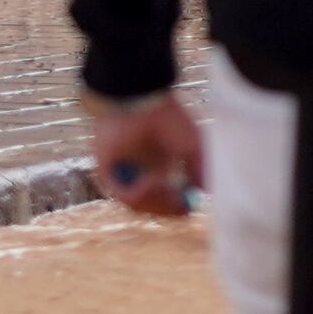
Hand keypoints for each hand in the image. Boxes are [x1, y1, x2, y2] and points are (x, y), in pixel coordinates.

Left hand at [88, 91, 202, 217]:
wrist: (142, 103)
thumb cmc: (167, 119)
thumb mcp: (193, 146)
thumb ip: (200, 169)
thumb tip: (205, 192)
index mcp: (157, 167)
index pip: (165, 200)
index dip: (177, 208)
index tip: (190, 210)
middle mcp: (138, 174)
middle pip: (151, 208)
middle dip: (168, 209)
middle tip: (181, 207)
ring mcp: (122, 175)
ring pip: (138, 205)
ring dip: (156, 201)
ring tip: (166, 185)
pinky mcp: (107, 174)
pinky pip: (123, 195)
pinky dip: (141, 193)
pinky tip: (152, 181)